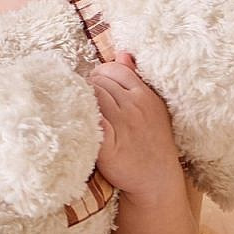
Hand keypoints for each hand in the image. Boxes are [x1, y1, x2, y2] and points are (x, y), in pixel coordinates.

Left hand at [90, 52, 184, 197]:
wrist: (156, 179)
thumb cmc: (150, 141)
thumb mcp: (151, 107)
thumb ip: (135, 79)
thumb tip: (122, 54)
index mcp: (145, 96)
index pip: (114, 70)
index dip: (99, 75)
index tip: (95, 85)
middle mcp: (134, 108)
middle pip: (99, 82)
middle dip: (88, 87)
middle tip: (84, 100)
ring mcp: (121, 126)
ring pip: (91, 98)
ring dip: (81, 101)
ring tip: (80, 109)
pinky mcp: (107, 145)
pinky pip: (88, 121)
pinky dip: (80, 117)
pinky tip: (77, 121)